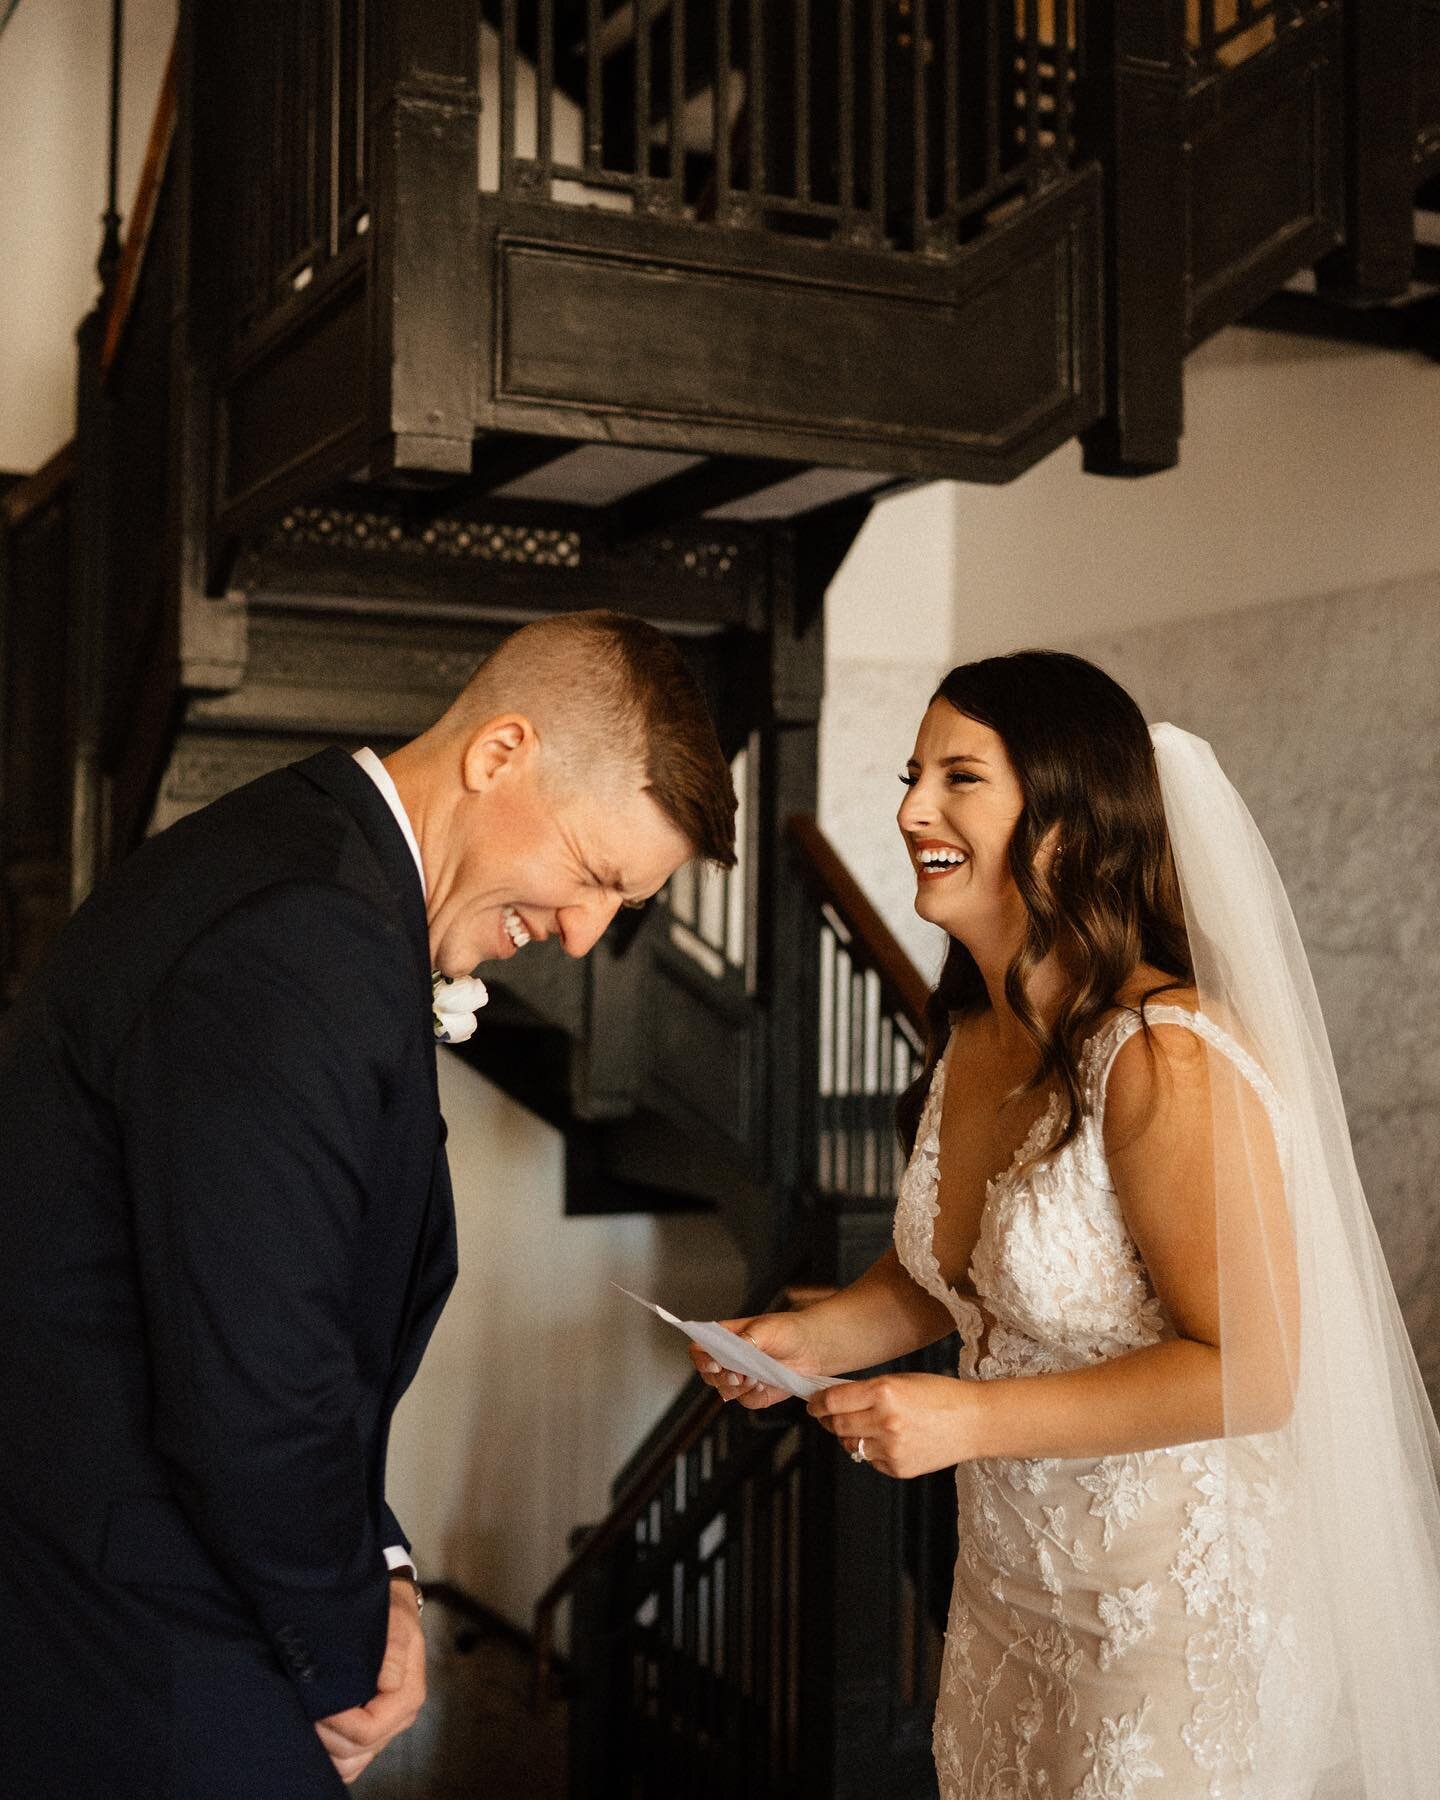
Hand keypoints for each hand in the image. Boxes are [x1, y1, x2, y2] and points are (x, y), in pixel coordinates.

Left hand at [314, 1575, 426, 1782]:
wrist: (392, 1610)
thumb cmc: (392, 1615)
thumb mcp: (397, 1624)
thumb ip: (394, 1650)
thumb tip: (388, 1683)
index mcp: (408, 1696)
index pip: (369, 1730)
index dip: (339, 1722)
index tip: (317, 1702)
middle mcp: (398, 1717)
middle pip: (357, 1750)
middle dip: (327, 1735)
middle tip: (305, 1709)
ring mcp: (385, 1728)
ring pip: (352, 1763)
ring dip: (327, 1748)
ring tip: (310, 1718)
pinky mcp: (372, 1731)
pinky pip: (351, 1761)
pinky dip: (332, 1754)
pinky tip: (319, 1730)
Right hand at [688, 1312, 823, 1409]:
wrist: (812, 1346)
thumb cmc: (787, 1330)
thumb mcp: (766, 1329)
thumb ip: (747, 1340)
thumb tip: (734, 1350)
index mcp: (725, 1338)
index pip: (700, 1349)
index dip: (702, 1359)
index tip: (714, 1364)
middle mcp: (729, 1359)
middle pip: (709, 1375)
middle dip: (722, 1378)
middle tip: (737, 1376)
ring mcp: (742, 1377)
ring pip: (725, 1391)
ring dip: (738, 1388)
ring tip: (755, 1379)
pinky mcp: (756, 1393)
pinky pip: (747, 1401)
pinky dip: (752, 1396)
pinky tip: (763, 1386)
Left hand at [807, 1372, 986, 1478]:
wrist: (974, 1422)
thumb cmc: (940, 1395)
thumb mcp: (901, 1380)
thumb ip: (868, 1390)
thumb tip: (834, 1400)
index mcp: (884, 1391)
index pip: (833, 1400)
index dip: (818, 1403)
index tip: (813, 1404)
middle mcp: (885, 1420)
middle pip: (837, 1424)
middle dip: (828, 1420)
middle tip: (827, 1416)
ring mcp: (891, 1448)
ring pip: (850, 1445)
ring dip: (849, 1436)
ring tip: (865, 1426)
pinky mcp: (899, 1468)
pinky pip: (871, 1460)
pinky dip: (872, 1451)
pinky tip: (889, 1440)